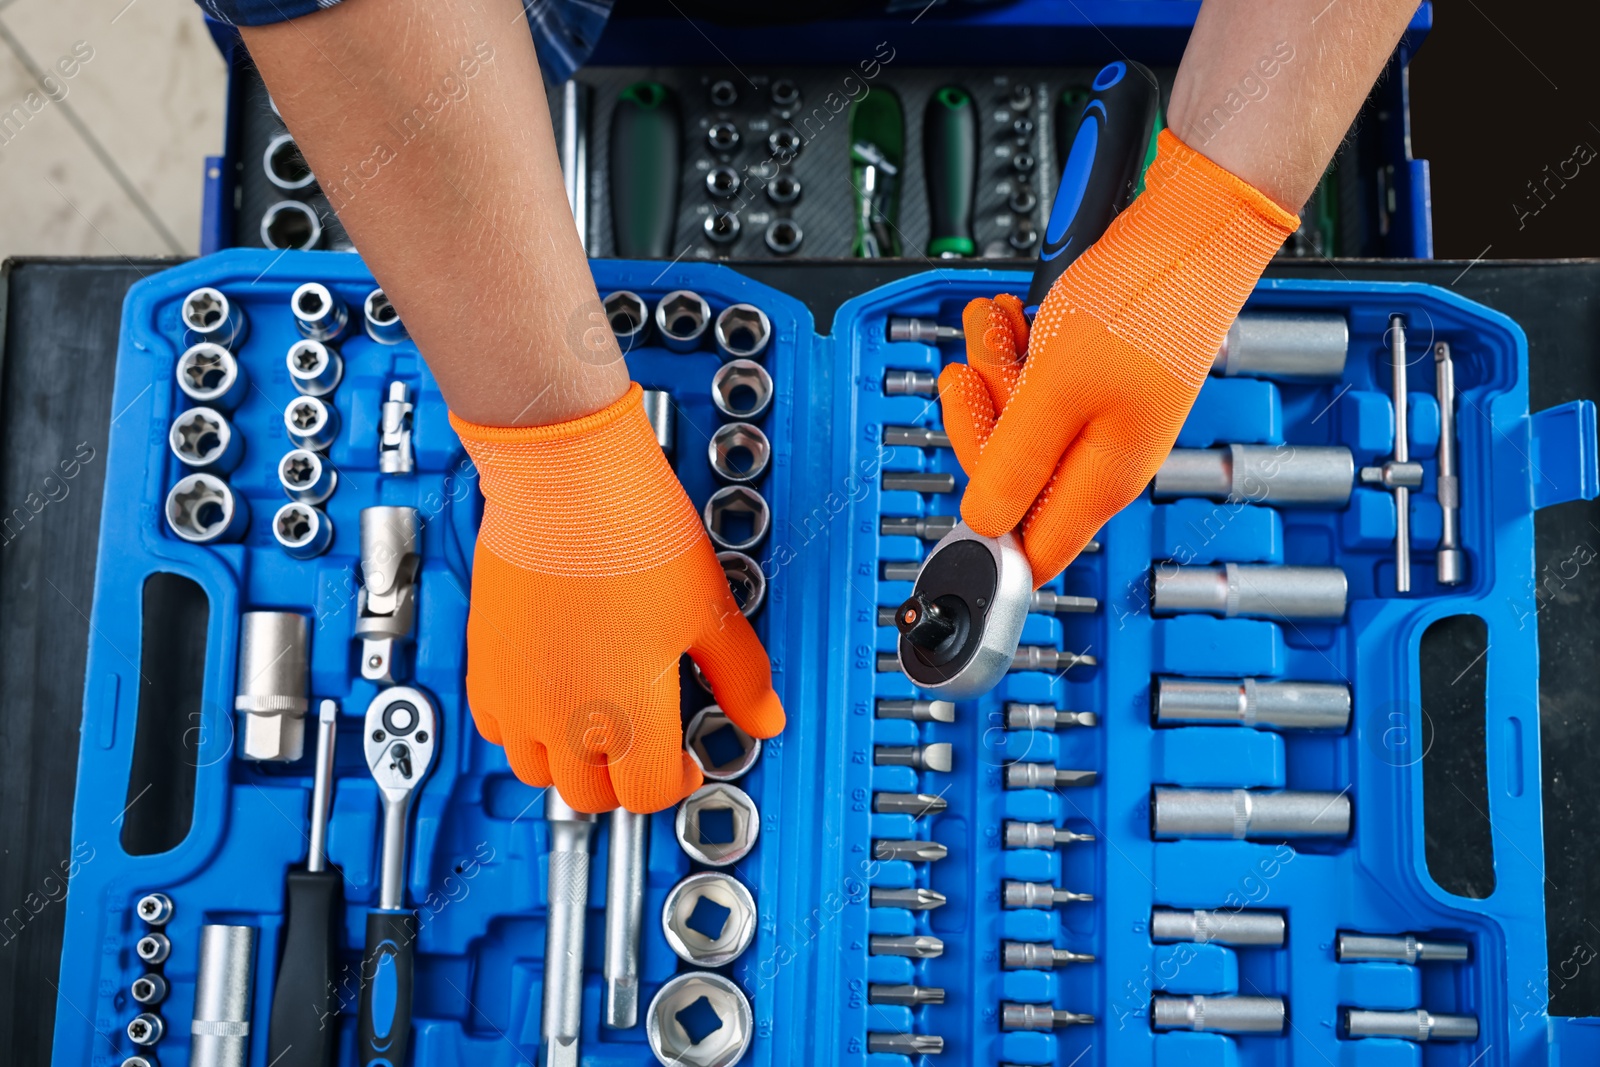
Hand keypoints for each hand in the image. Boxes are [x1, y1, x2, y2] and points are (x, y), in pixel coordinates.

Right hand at [452, 384, 784, 812]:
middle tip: (646, 747)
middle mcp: (562, 714)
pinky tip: (554, 697)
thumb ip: (741, 676)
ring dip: (569, 764)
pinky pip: (494, 728)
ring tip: (598, 726)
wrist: (568, 477)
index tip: (685, 759)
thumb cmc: (634, 531)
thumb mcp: (709, 609)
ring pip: (534, 770)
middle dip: (623, 780)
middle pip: (589, 795)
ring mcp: (516, 692)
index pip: (646, 794)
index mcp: (626, 712)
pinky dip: (524, 730)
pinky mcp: (484, 663)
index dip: (675, 781)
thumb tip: (765, 718)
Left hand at [940, 130, 1297, 583]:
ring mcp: (1105, 418)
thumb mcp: (1055, 391)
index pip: (1031, 551)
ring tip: (989, 325)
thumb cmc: (1145, 303)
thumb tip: (983, 527)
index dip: (986, 534)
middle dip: (978, 420)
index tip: (957, 497)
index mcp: (1100, 481)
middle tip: (968, 374)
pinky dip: (1018, 351)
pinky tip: (1011, 321)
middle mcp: (1105, 459)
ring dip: (992, 371)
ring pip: (1021, 420)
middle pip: (1013, 476)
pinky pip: (1042, 383)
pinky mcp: (1102, 380)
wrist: (1196, 231)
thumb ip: (1014, 465)